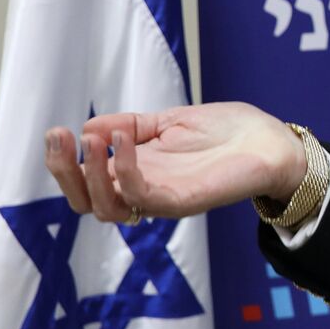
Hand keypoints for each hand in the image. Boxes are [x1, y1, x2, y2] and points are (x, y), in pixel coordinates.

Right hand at [44, 102, 307, 223]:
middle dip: (63, 172)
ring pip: (107, 207)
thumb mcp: (169, 121)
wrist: (272, 140)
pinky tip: (124, 140)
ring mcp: (162, 199)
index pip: (84, 181)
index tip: (57, 131)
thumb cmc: (227, 131)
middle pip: (85, 201)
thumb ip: (130, 124)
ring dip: (90, 174)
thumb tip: (89, 128)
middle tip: (59, 136)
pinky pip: (143, 196)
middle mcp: (144, 190)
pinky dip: (126, 170)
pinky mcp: (183, 202)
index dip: (63, 161)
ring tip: (91, 141)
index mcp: (136, 172)